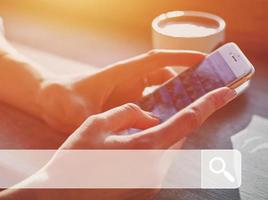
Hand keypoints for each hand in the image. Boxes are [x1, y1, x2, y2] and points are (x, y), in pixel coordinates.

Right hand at [30, 87, 234, 199]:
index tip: (227, 92)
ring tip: (146, 123)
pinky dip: (154, 146)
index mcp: (145, 149)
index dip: (209, 104)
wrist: (61, 195)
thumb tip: (148, 115)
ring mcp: (150, 182)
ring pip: (167, 148)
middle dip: (178, 117)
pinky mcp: (144, 188)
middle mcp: (154, 169)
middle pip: (177, 135)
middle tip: (172, 102)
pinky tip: (135, 141)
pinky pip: (157, 160)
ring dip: (162, 132)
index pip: (187, 120)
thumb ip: (128, 113)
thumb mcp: (96, 124)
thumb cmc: (74, 160)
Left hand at [38, 50, 204, 131]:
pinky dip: (159, 113)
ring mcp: (126, 92)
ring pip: (158, 93)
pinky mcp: (123, 104)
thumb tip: (127, 137)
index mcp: (121, 74)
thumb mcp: (78, 112)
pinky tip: (164, 128)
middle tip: (203, 98)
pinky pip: (148, 106)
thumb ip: (100, 125)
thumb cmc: (62, 99)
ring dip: (173, 102)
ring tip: (188, 115)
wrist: (50, 100)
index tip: (203, 61)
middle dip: (184, 85)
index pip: (156, 62)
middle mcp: (128, 81)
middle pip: (163, 78)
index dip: (180, 59)